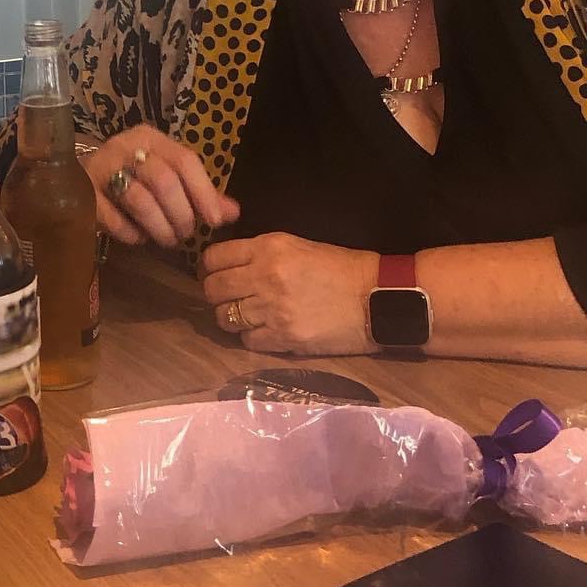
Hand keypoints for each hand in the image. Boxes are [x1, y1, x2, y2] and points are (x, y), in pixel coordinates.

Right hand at [83, 127, 238, 247]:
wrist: (79, 175)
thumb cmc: (133, 176)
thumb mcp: (166, 174)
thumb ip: (199, 192)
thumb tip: (233, 212)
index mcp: (150, 138)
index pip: (185, 160)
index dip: (203, 193)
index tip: (215, 221)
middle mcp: (125, 147)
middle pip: (164, 181)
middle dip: (181, 215)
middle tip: (185, 234)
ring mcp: (101, 169)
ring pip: (140, 200)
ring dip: (160, 227)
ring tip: (167, 239)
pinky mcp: (84, 195)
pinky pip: (115, 220)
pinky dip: (133, 234)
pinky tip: (139, 237)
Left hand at [201, 233, 377, 355]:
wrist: (377, 298)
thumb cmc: (339, 267)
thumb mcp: (295, 245)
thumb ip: (259, 252)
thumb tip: (227, 261)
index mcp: (268, 248)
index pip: (214, 257)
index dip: (209, 267)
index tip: (213, 272)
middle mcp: (265, 276)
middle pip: (213, 289)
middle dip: (214, 293)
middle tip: (225, 297)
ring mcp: (273, 310)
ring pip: (225, 317)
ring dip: (230, 317)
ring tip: (244, 315)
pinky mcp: (285, 339)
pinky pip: (247, 341)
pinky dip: (250, 337)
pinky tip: (264, 330)